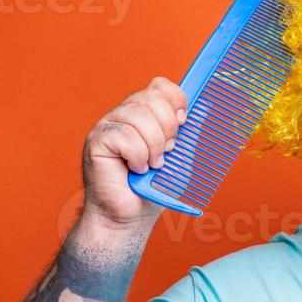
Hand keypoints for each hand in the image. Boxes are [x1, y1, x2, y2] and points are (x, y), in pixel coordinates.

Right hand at [80, 77, 187, 230]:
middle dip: (167, 128)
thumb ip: (187, 133)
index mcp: (144, 114)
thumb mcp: (180, 157)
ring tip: (151, 165)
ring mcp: (108, 125)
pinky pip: (126, 137)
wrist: (131, 216)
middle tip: (165, 153)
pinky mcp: (96, 140)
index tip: (183, 122)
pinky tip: (135, 169)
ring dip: (153, 147)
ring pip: (139, 117)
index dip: (176, 100)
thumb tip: (204, 108)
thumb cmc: (153, 189)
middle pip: (152, 98)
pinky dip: (138, 157)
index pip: (160, 86)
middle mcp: (124, 114)